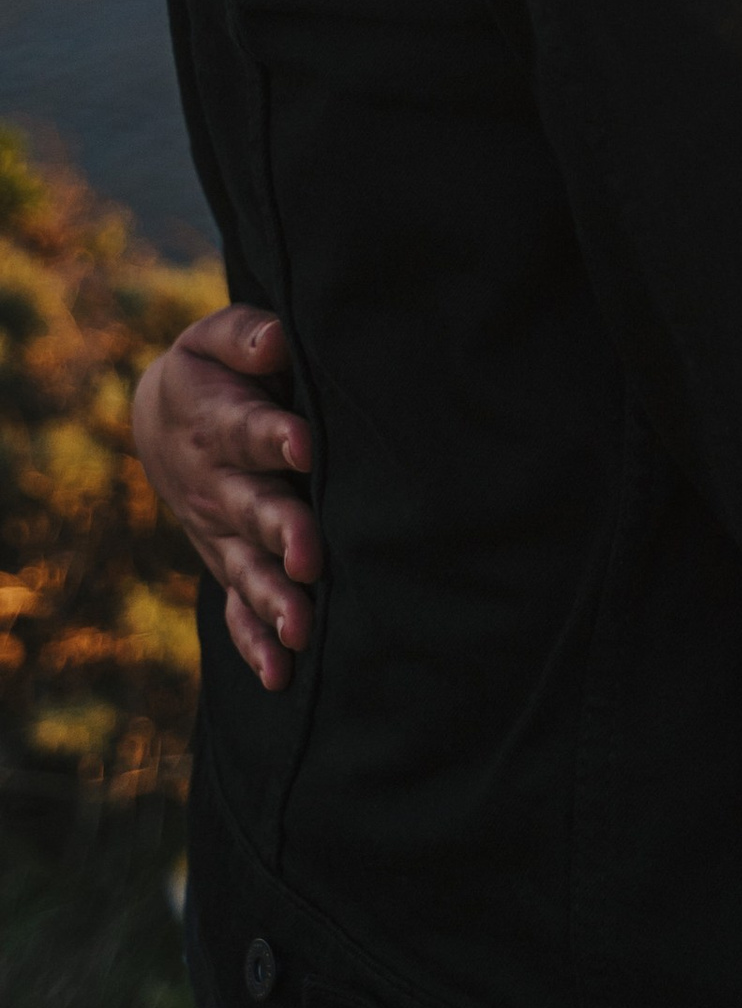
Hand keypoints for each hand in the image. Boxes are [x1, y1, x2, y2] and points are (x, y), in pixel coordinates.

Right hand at [130, 303, 319, 691]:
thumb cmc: (212, 372)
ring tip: (300, 627)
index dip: (273, 437)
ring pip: (247, 568)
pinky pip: (236, 608)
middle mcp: (217, 485)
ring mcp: (220, 532)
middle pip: (252, 509)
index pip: (246, 431)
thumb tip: (275, 339)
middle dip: (280, 532)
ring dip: (272, 598)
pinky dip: (253, 641)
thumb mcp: (213, 339)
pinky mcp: (227, 561)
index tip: (303, 443)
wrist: (167, 421)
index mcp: (218, 422)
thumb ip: (244, 335)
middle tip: (308, 556)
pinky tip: (279, 673)